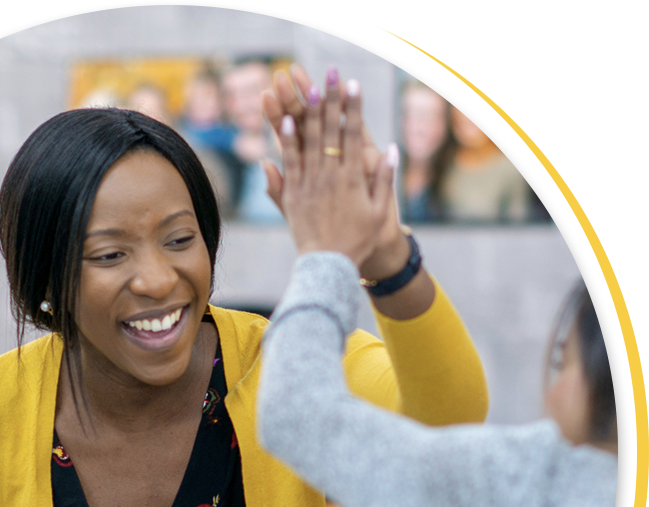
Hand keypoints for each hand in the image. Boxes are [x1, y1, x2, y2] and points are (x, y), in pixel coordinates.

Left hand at [274, 71, 394, 265]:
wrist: (329, 264)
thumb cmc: (358, 240)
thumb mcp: (379, 211)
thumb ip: (384, 179)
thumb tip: (390, 148)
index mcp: (353, 178)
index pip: (352, 135)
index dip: (352, 108)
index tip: (352, 86)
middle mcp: (330, 176)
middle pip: (330, 131)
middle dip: (330, 100)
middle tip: (331, 75)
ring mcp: (309, 183)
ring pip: (308, 141)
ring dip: (307, 113)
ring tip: (307, 87)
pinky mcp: (293, 195)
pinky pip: (289, 163)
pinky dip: (287, 142)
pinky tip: (285, 121)